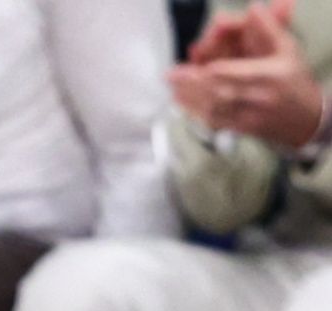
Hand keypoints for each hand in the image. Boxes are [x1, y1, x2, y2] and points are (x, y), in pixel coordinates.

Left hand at [174, 0, 326, 150]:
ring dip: (189, 97)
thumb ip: (269, 29)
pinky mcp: (241, 130)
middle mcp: (260, 99)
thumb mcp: (287, 50)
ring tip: (172, 86)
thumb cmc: (294, 80)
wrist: (309, 119)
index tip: (194, 67)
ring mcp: (249, 117)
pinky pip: (214, 122)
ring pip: (214, 109)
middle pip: (220, 93)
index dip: (214, 72)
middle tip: (171, 75)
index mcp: (271, 76)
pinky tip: (180, 100)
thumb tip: (253, 9)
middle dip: (192, 84)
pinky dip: (194, 111)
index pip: (238, 74)